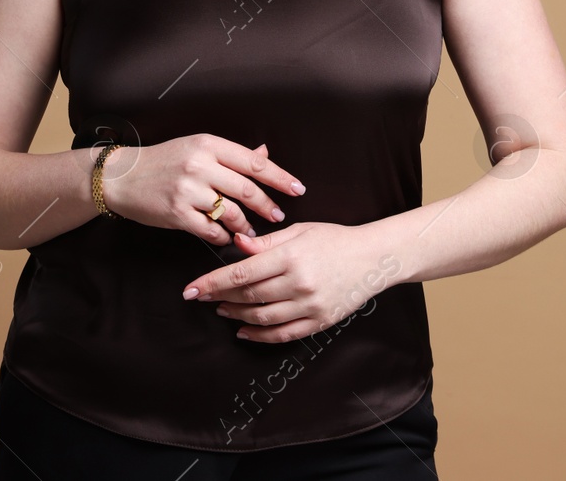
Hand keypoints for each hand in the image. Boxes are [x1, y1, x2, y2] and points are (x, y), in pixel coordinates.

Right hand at [99, 137, 304, 244]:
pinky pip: (210, 230)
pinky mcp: (176, 213)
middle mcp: (200, 165)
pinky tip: (225, 236)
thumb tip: (264, 155)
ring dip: (245, 225)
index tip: (297, 189)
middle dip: (267, 206)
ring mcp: (187, 190)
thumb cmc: (163, 160)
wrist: (122, 176)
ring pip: (230, 212)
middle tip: (278, 215)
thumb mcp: (197, 147)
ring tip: (250, 230)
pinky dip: (222, 235)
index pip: (254, 162)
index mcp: (209, 145)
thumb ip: (231, 154)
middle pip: (246, 189)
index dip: (279, 177)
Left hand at [180, 222, 403, 342]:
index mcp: (291, 256)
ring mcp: (309, 305)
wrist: (374, 258)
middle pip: (248, 297)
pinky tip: (243, 331)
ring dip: (236, 316)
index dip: (212, 283)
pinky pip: (282, 334)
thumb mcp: (300, 231)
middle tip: (201, 297)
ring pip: (261, 318)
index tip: (191, 289)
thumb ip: (266, 242)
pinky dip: (259, 336)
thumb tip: (236, 244)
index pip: (241, 274)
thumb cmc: (334, 238)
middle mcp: (298, 283)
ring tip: (221, 310)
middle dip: (219, 298)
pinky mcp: (319, 322)